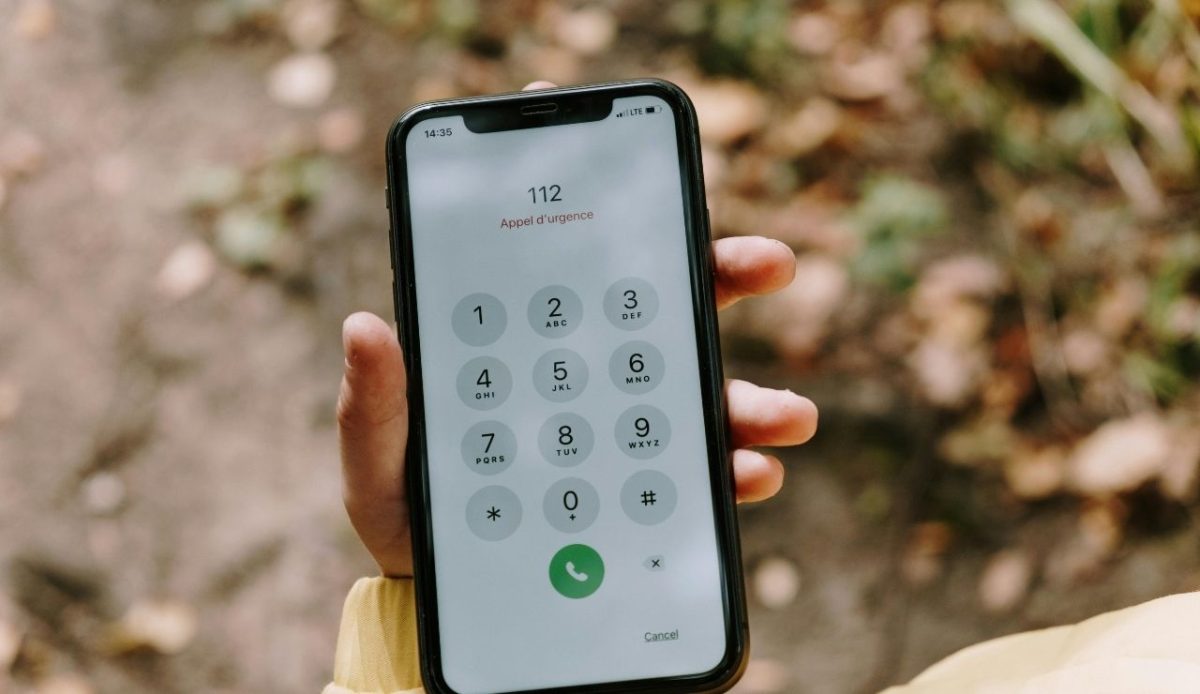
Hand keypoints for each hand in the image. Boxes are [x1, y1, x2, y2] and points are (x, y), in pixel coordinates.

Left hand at [337, 83, 817, 578]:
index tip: (645, 165)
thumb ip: (377, 405)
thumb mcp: (378, 463)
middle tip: (770, 262)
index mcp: (528, 351)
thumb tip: (365, 325)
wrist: (446, 603)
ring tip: (790, 415)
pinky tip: (754, 476)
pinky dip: (739, 472)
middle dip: (723, 276)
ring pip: (704, 394)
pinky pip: (705, 476)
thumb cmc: (410, 516)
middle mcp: (589, 378)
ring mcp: (626, 433)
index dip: (606, 210)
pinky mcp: (650, 494)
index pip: (574, 270)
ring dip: (755, 398)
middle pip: (664, 311)